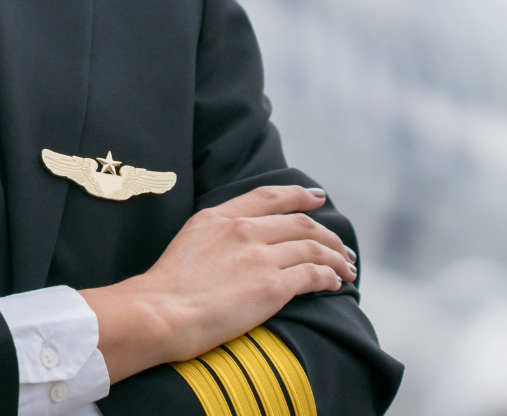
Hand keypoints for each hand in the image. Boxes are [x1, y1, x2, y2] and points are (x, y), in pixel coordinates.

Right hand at [82, 185, 357, 382]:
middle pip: (300, 224)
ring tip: (346, 269)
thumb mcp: (187, 242)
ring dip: (336, 258)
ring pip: (314, 249)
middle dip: (327, 235)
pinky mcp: (273, 286)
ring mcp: (259, 256)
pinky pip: (315, 275)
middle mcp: (242, 230)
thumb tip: (234, 245)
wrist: (159, 312)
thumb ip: (214, 235)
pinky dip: (330, 277)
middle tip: (341, 247)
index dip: (298, 195)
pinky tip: (335, 284)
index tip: (316, 197)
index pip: (268, 197)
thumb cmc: (165, 288)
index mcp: (218, 217)